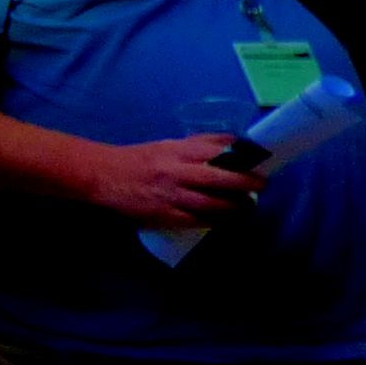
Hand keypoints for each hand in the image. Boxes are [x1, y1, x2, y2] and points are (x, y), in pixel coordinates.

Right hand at [86, 136, 263, 229]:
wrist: (103, 176)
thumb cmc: (138, 159)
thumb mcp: (166, 145)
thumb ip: (195, 145)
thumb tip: (230, 143)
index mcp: (176, 151)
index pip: (216, 150)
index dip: (241, 156)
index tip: (259, 160)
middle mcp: (176, 171)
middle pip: (220, 178)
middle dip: (245, 183)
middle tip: (261, 186)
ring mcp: (171, 195)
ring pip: (212, 203)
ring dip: (235, 207)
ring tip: (248, 206)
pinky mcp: (165, 215)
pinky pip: (197, 221)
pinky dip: (215, 221)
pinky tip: (226, 220)